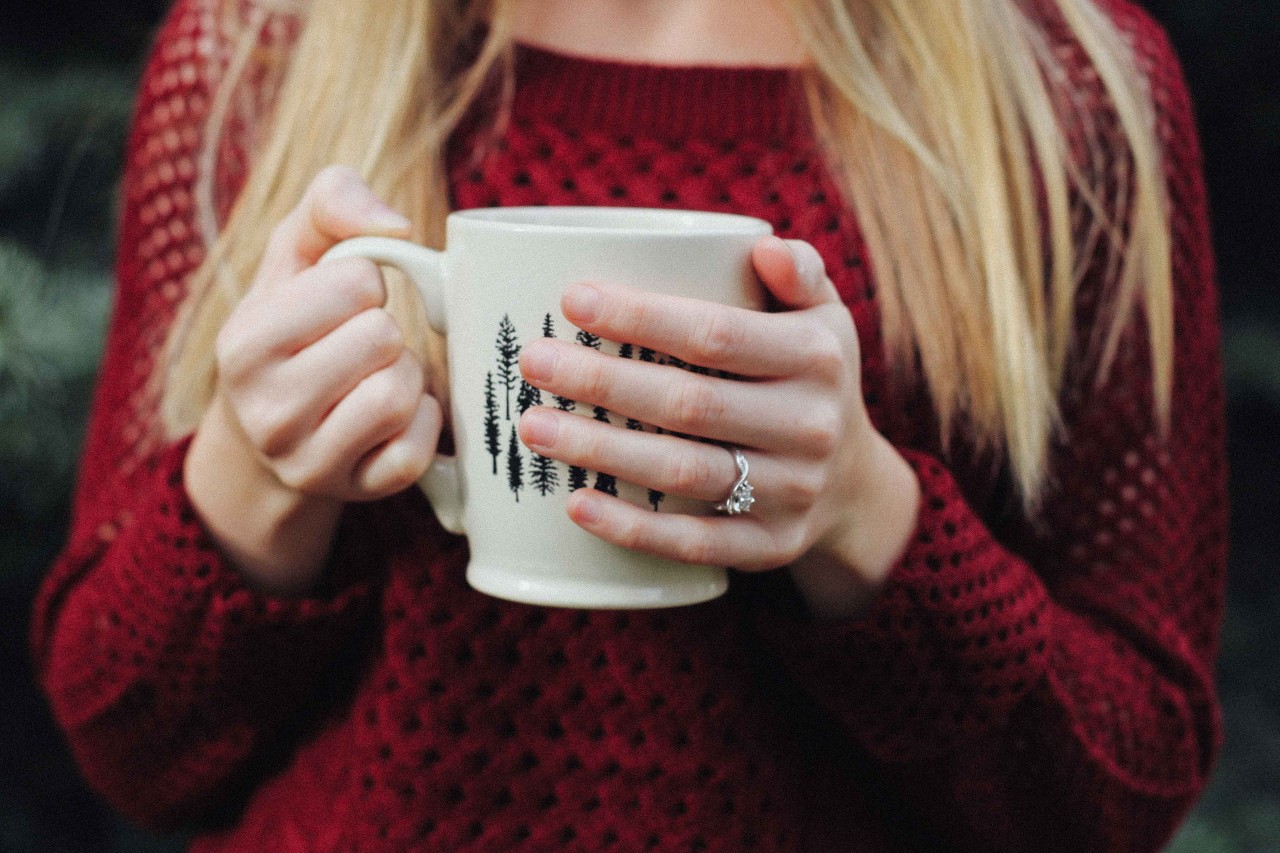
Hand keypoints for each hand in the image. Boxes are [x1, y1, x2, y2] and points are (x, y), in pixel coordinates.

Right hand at [213, 165, 442, 502]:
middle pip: (383, 338)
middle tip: (361, 346)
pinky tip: (394, 416)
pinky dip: (422, 421)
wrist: (268, 432)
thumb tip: (396, 227)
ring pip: (402, 393)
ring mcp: (309, 461)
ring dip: (406, 375)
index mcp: (243, 344)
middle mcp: (266, 412)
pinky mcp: (355, 492)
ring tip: (374, 376)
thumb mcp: (294, 254)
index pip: (356, 283)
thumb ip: (332, 202)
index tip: (342, 304)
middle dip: (385, 331)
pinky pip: (418, 448)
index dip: (364, 283)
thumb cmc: (293, 326)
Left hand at [516, 236, 918, 591]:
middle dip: (602, 382)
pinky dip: (632, 528)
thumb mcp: (825, 319)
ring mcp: (792, 492)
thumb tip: (764, 247)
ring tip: (533, 427)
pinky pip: (694, 542)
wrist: (855, 485)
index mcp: (816, 357)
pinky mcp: (770, 546)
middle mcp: (810, 426)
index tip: (571, 300)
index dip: (641, 318)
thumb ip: (800, 273)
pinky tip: (576, 504)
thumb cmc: (809, 380)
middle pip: (689, 404)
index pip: (716, 335)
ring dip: (601, 450)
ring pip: (683, 472)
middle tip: (532, 363)